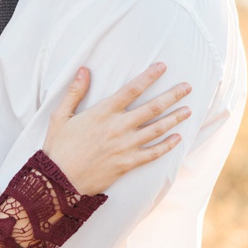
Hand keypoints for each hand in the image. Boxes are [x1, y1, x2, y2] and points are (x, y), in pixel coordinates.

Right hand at [42, 63, 191, 194]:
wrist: (60, 181)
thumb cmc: (59, 147)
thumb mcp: (60, 116)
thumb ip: (74, 92)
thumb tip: (83, 70)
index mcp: (103, 112)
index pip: (132, 89)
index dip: (149, 76)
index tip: (163, 66)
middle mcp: (118, 127)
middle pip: (152, 107)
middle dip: (172, 95)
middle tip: (187, 87)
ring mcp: (125, 146)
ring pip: (157, 129)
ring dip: (175, 118)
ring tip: (188, 110)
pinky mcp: (127, 163)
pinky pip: (153, 153)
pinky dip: (167, 145)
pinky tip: (177, 138)